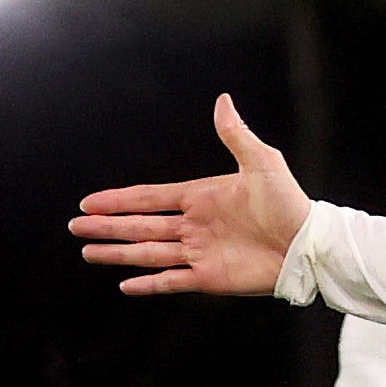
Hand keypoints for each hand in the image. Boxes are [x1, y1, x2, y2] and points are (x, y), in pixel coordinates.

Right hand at [70, 95, 312, 294]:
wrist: (310, 244)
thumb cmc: (290, 202)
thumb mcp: (263, 163)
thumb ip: (236, 135)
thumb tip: (223, 101)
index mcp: (201, 198)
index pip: (150, 199)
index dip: (119, 200)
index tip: (90, 201)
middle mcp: (195, 226)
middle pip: (140, 226)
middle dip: (107, 226)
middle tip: (75, 225)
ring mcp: (200, 252)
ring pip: (148, 253)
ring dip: (118, 253)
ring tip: (88, 251)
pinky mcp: (210, 277)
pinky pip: (172, 281)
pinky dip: (149, 284)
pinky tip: (125, 285)